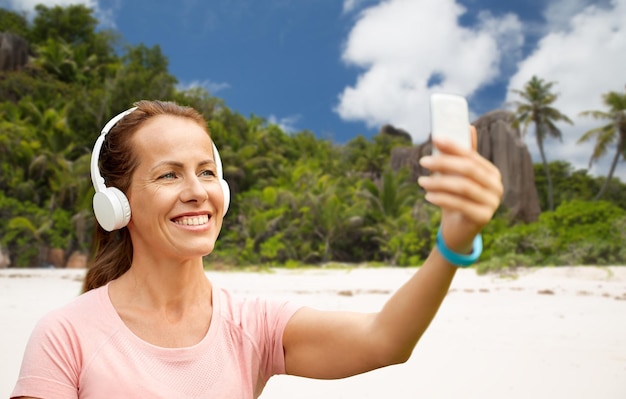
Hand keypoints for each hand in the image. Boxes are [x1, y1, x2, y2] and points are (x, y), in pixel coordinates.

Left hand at [417, 126, 502, 251]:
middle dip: (444, 163)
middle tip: (422, 161)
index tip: (434, 138)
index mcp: (491, 172)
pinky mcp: (484, 217)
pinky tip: (428, 196)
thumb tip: (467, 126)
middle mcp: (496, 185)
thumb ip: (462, 155)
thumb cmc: (456, 199)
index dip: (453, 146)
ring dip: (438, 182)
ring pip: (463, 187)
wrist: (458, 231)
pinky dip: (442, 198)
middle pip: (468, 169)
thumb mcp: (456, 177)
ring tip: (421, 182)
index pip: (471, 155)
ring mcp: (492, 202)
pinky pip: (460, 204)